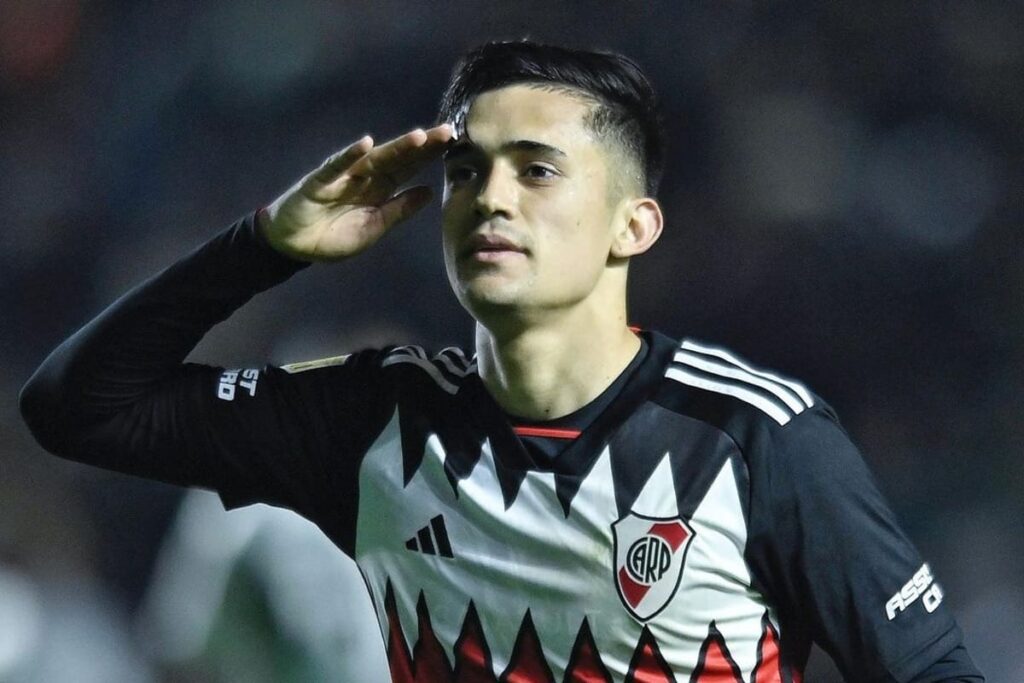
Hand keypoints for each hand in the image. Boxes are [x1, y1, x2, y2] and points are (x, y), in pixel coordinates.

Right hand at [260, 123, 453, 261]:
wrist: (295, 246)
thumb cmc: (333, 236)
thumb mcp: (374, 228)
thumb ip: (399, 210)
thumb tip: (430, 192)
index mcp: (380, 188)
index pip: (410, 167)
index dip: (431, 156)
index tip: (456, 144)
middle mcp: (365, 176)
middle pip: (398, 157)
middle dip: (422, 145)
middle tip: (448, 131)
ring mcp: (343, 176)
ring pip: (374, 158)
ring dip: (396, 147)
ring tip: (419, 137)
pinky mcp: (319, 181)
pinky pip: (335, 166)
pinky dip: (349, 155)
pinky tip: (364, 143)